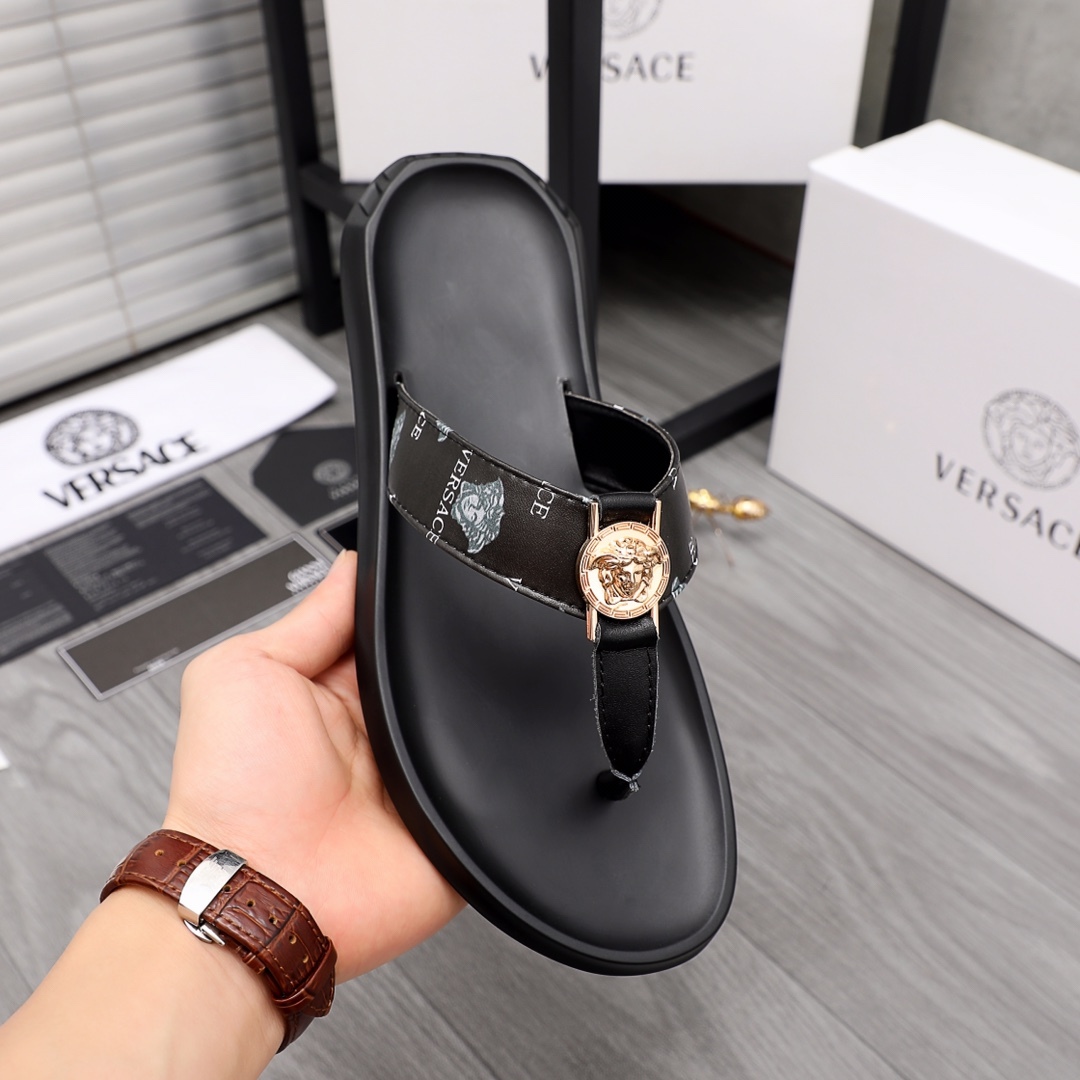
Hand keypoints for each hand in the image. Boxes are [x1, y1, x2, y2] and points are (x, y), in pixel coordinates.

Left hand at [164, 550, 462, 980]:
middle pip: (442, 667)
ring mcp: (421, 774)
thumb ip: (308, 618)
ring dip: (466, 710)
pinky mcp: (455, 820)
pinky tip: (472, 757)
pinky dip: (497, 765)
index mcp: (338, 687)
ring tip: (431, 719)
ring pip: (477, 716)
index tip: (421, 584)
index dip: (405, 608)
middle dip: (443, 656)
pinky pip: (498, 781)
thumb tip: (353, 566)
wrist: (264, 893)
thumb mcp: (245, 670)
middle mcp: (384, 728)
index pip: (392, 629)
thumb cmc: (233, 791)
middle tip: (418, 668)